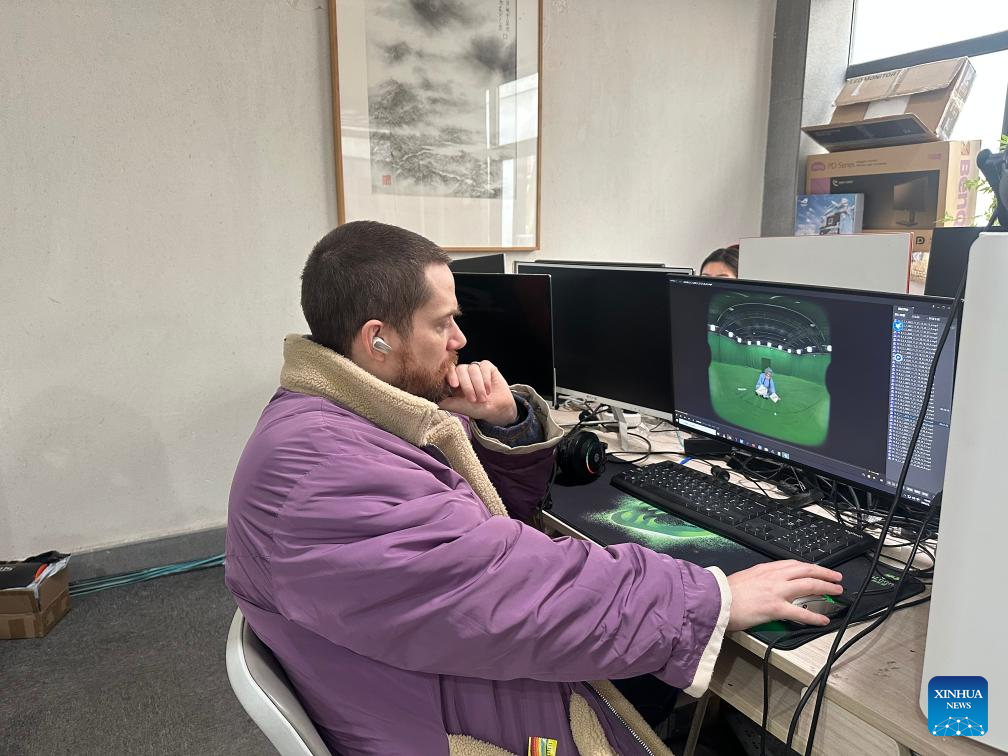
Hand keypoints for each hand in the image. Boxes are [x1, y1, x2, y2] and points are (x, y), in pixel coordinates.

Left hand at [439, 360, 517, 425]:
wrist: (496, 410)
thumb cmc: (477, 409)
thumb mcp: (459, 407)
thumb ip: (446, 402)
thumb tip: (432, 398)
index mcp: (454, 380)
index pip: (448, 371)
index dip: (451, 375)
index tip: (454, 385)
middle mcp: (463, 373)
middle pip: (461, 370)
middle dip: (468, 386)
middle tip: (473, 400)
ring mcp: (475, 368)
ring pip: (473, 369)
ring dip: (478, 386)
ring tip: (482, 398)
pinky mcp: (487, 367)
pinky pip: (484, 367)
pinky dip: (486, 380)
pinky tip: (488, 390)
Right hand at [726, 560, 843, 629]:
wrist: (715, 600)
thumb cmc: (725, 592)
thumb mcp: (744, 578)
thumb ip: (758, 580)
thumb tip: (766, 586)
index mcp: (765, 569)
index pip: (793, 564)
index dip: (809, 566)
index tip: (818, 569)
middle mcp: (773, 577)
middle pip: (806, 571)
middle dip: (824, 574)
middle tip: (836, 578)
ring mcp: (776, 591)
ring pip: (808, 586)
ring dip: (826, 588)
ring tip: (837, 592)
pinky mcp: (775, 607)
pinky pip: (800, 612)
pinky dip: (814, 616)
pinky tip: (823, 620)